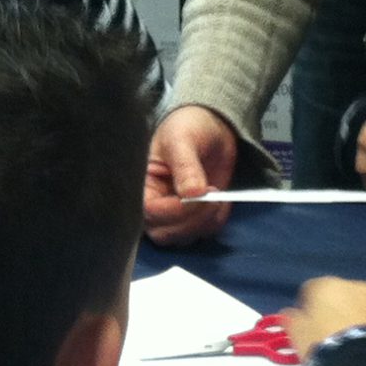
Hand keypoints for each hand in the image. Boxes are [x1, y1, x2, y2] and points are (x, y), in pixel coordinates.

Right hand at [144, 105, 239, 245]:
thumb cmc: (187, 126)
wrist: (210, 126)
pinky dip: (217, 220)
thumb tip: (192, 193)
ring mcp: (175, 214)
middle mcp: (154, 204)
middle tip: (213, 195)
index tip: (199, 193)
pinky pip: (205, 232)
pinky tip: (222, 198)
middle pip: (164, 234)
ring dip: (205, 222)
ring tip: (218, 193)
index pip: (149, 212)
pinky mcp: (195, 217)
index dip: (174, 210)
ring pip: (184, 238)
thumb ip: (185, 165)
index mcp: (142, 184)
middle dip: (192, 220)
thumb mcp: (182, 138)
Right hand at [278, 277, 365, 357]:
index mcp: (328, 288)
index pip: (315, 290)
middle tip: (345, 334)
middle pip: (351, 293)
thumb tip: (289, 314)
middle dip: (348, 308)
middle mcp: (359, 287)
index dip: (313, 307)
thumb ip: (294, 322)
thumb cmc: (326, 350)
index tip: (313, 325)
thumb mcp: (299, 339)